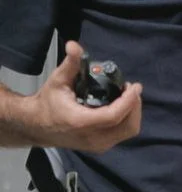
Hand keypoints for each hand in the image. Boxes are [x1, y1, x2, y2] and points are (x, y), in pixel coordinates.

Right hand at [23, 41, 142, 152]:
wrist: (35, 126)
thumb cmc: (48, 102)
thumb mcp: (58, 81)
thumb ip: (70, 64)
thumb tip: (73, 45)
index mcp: (81, 122)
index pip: (114, 115)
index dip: (129, 100)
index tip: (135, 85)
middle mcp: (92, 138)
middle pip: (128, 126)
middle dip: (135, 105)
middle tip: (130, 89)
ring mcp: (97, 145)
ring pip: (128, 131)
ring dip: (133, 112)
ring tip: (126, 96)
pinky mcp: (100, 146)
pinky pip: (122, 134)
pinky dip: (127, 119)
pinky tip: (121, 106)